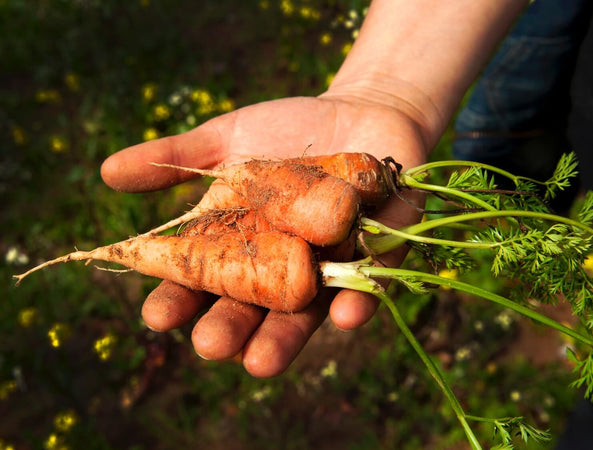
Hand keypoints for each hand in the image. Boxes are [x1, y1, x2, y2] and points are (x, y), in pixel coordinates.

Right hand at [101, 93, 426, 376]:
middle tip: (209, 345)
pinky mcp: (377, 256)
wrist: (360, 111)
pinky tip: (344, 316)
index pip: (204, 278)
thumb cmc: (288, 128)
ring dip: (285, 337)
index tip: (157, 316)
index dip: (180, 298)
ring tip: (260, 362)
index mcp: (242, 243)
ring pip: (305, 311)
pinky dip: (357, 299)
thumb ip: (175, 158)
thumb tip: (105, 172)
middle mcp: (283, 265)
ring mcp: (330, 265)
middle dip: (230, 327)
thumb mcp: (227, 138)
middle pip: (251, 305)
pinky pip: (369, 284)